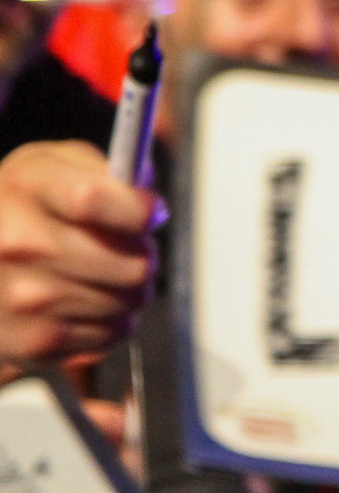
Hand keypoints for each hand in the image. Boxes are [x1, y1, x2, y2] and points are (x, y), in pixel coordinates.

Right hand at [0, 141, 156, 362]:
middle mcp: (18, 246)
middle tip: (125, 245)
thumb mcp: (57, 164)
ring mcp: (25, 299)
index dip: (138, 209)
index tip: (149, 213)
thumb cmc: (24, 206)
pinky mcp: (34, 342)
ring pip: (130, 299)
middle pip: (130, 262)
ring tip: (103, 272)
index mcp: (27, 189)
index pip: (94, 200)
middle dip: (142, 252)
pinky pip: (113, 332)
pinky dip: (113, 319)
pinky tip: (86, 299)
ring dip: (130, 288)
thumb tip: (151, 208)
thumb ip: (110, 171)